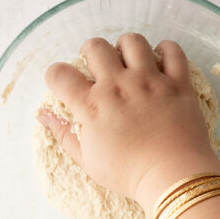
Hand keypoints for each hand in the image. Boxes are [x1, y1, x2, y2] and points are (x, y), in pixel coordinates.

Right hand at [37, 34, 219, 214]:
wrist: (172, 177)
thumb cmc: (128, 173)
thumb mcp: (87, 160)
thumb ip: (64, 133)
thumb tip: (42, 114)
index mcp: (93, 106)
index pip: (60, 74)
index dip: (55, 74)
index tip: (63, 82)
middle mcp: (119, 86)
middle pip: (96, 47)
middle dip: (90, 51)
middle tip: (96, 65)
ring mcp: (150, 80)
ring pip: (133, 41)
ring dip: (126, 47)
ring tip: (127, 60)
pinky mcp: (176, 81)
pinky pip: (173, 50)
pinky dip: (165, 50)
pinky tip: (159, 60)